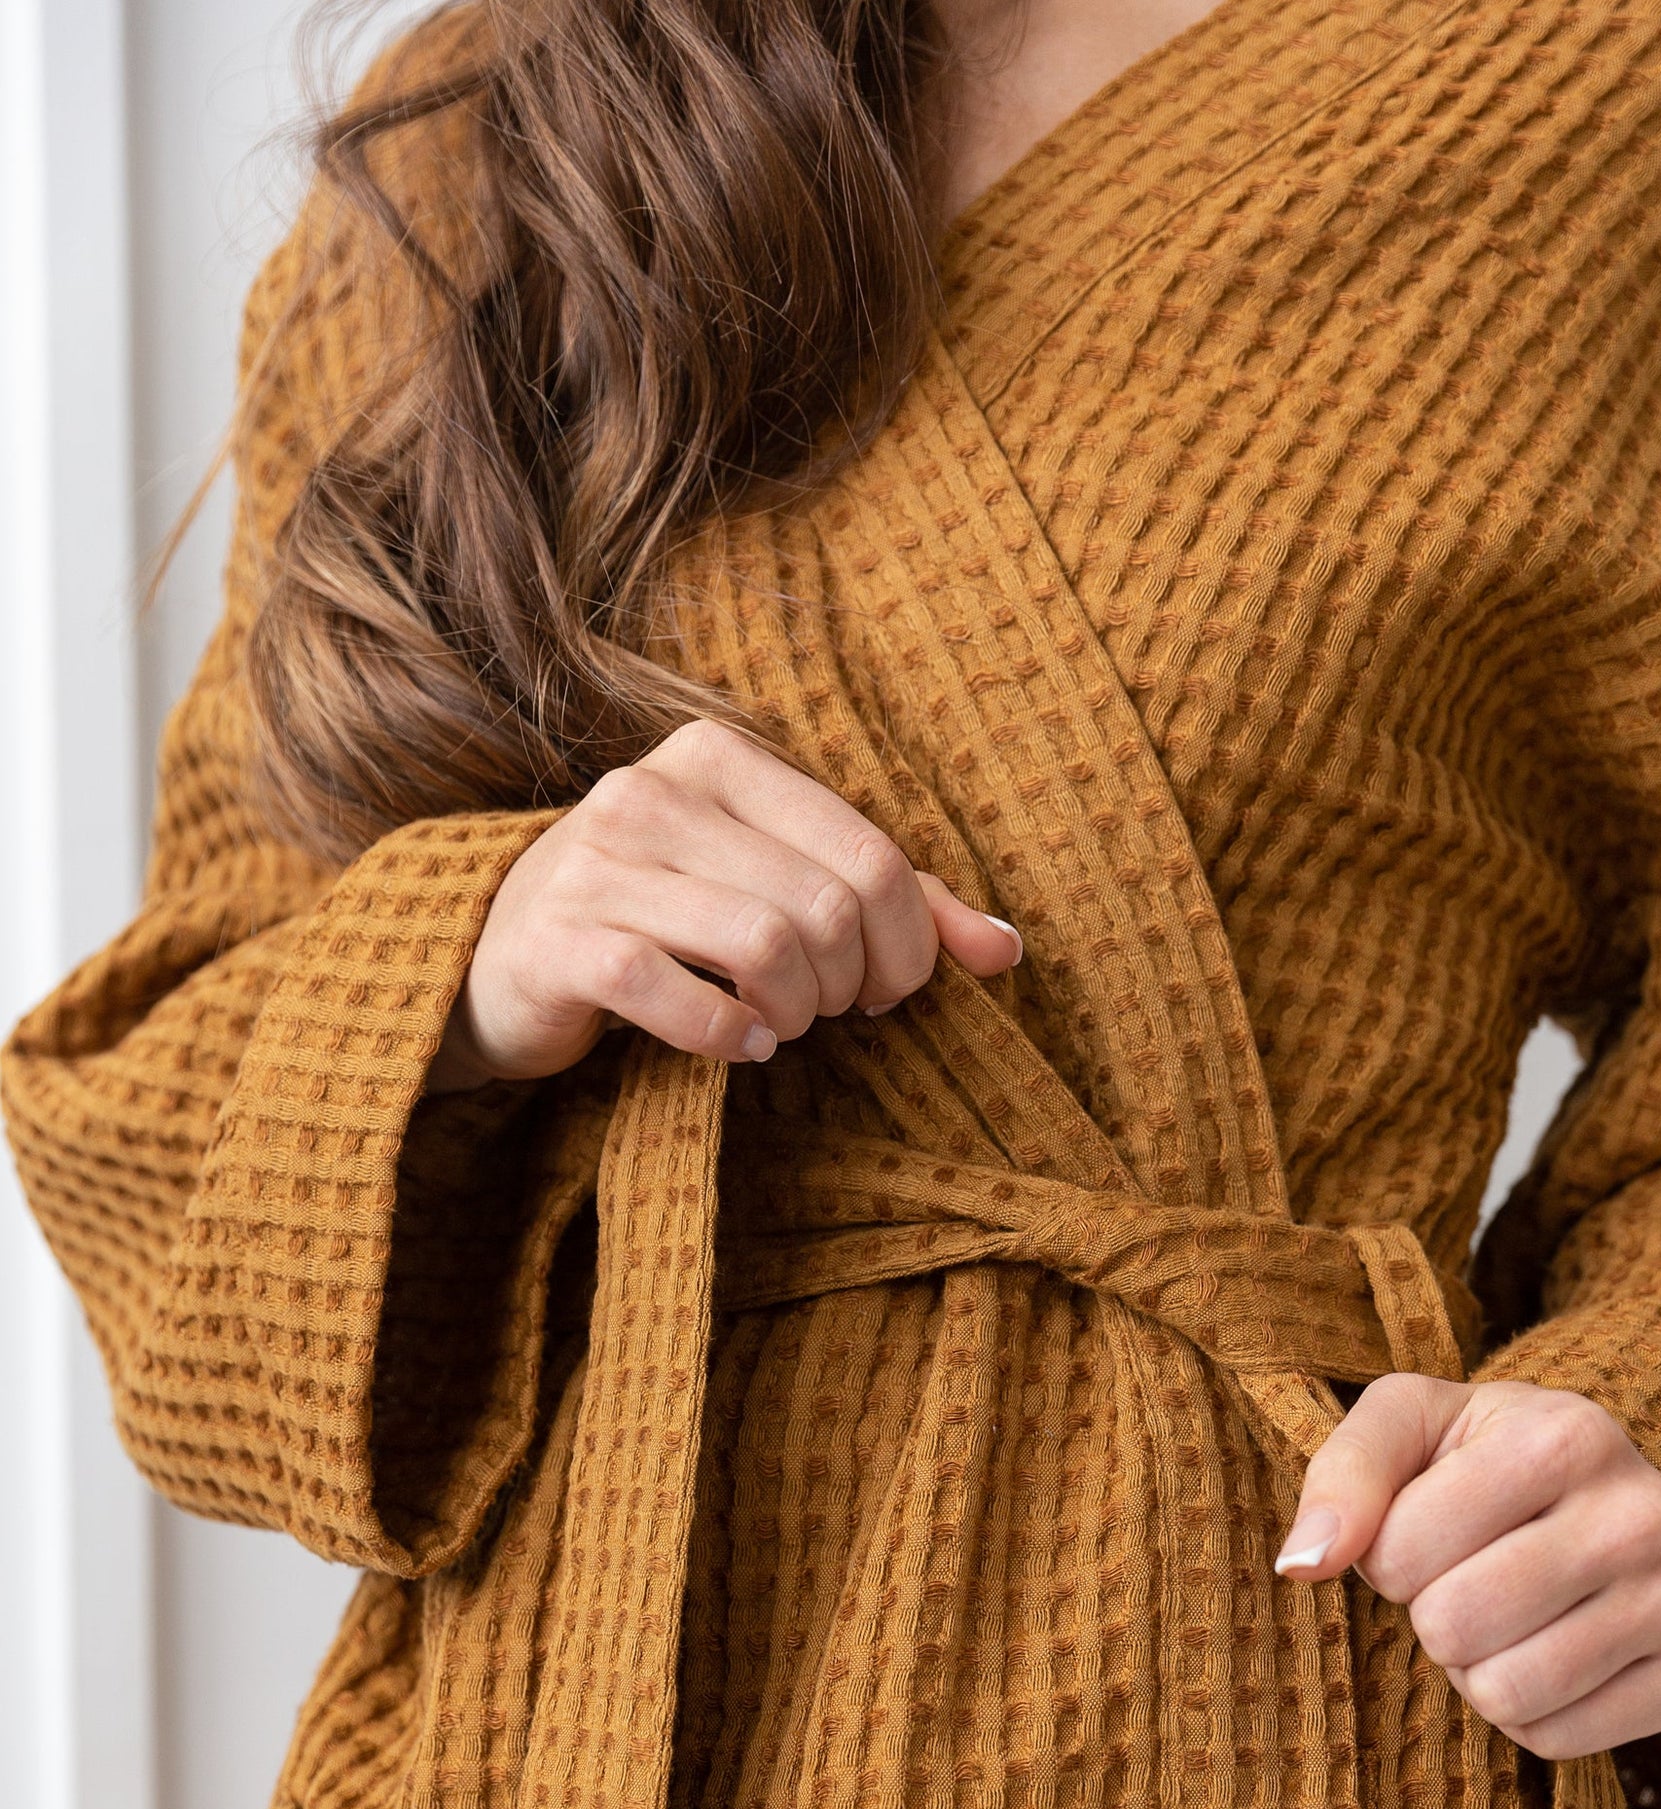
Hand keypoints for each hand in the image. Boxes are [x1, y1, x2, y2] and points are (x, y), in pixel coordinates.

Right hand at [427, 720, 1021, 1090]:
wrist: (499, 964)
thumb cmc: (660, 923)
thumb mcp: (773, 889)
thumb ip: (892, 908)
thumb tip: (1006, 950)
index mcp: (718, 757)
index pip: (869, 854)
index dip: (907, 944)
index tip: (885, 990)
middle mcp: (652, 791)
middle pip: (826, 906)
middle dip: (851, 984)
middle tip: (831, 1014)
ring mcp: (597, 863)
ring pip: (764, 944)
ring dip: (796, 1011)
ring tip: (781, 1026)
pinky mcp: (560, 941)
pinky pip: (674, 994)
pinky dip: (728, 1035)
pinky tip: (737, 1045)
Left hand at [1275, 1375, 1660, 1757]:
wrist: (1599, 1499)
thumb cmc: (1478, 1461)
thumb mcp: (1406, 1428)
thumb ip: (1341, 1476)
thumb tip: (1300, 1565)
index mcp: (1569, 1434)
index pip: (1401, 1551)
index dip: (1387, 1557)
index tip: (1425, 1531)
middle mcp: (1647, 1510)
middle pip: (1455, 1626)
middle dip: (1433, 1616)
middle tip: (1465, 1581)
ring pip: (1509, 1694)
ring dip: (1476, 1669)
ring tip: (1505, 1617)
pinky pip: (1559, 1740)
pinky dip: (1529, 1715)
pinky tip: (1551, 1652)